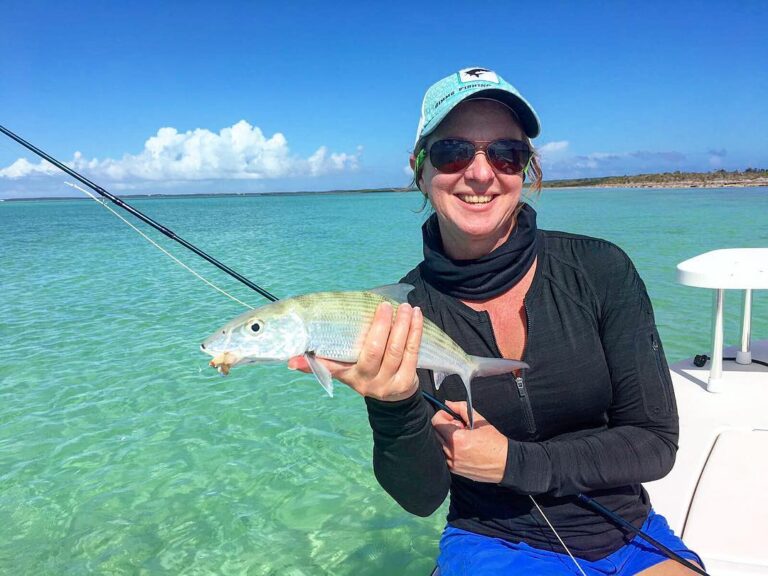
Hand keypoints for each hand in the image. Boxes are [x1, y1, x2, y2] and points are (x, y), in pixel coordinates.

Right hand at [287, 302, 422, 401]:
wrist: (393, 401)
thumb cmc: (366, 374)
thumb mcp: (345, 371)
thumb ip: (324, 362)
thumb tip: (290, 360)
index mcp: (348, 376)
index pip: (331, 366)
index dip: (316, 360)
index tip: (297, 356)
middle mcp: (366, 382)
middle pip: (372, 351)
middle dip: (380, 326)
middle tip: (384, 306)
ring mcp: (387, 383)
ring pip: (396, 350)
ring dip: (402, 326)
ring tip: (405, 307)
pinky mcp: (406, 382)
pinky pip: (412, 353)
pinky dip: (415, 333)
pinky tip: (416, 317)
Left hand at [431, 401, 507, 482]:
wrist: (505, 463)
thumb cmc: (495, 443)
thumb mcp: (479, 421)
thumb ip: (461, 408)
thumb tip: (449, 404)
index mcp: (457, 439)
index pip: (436, 422)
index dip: (442, 415)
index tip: (450, 415)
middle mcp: (451, 452)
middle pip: (436, 432)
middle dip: (445, 426)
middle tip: (460, 426)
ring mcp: (452, 463)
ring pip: (439, 444)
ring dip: (447, 438)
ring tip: (463, 439)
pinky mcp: (454, 470)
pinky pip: (444, 455)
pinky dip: (450, 449)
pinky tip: (463, 448)